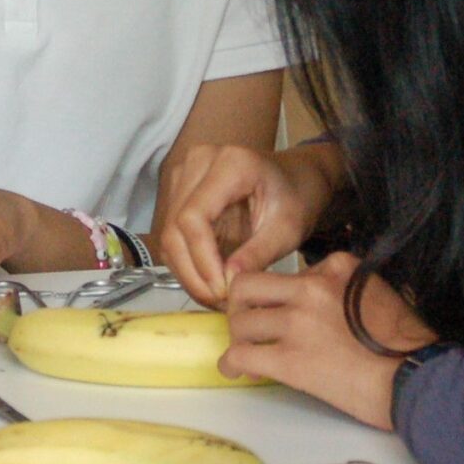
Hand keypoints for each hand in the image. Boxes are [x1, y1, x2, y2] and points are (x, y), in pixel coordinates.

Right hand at [158, 143, 322, 303]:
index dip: (202, 259)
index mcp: (230, 163)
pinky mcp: (178, 191)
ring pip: (168, 236)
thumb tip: (227, 283)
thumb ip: (258, 254)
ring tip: (217, 296)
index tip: (222, 290)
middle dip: (193, 273)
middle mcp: (198, 162)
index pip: (194, 217)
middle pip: (174, 228)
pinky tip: (209, 281)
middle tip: (219, 302)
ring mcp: (184, 175)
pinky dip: (186, 264)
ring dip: (187, 273)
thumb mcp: (287, 230)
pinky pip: (172, 236)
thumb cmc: (295, 200)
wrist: (294, 180)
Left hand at [220, 251, 432, 427]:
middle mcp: (311, 288)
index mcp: (336, 267)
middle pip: (248, 286)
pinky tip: (236, 370)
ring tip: (246, 352)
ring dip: (239, 338)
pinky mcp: (290, 359)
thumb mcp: (380, 291)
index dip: (276, 294)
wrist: (416, 377)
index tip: (277, 310)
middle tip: (248, 324)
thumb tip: (322, 302)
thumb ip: (346, 286)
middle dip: (240, 306)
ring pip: (240, 322)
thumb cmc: (407, 343)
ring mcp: (297, 322)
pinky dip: (232, 364)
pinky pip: (241, 355)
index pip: (286, 271)